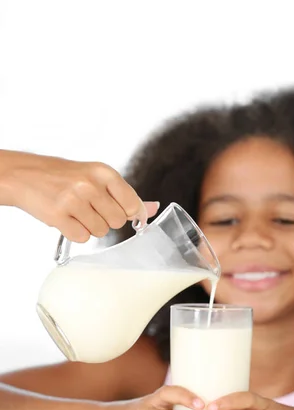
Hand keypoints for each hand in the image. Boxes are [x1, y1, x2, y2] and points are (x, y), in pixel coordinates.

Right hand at [0, 151, 158, 240]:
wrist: (25, 175)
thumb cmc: (64, 177)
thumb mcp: (97, 177)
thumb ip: (125, 195)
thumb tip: (152, 209)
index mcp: (104, 172)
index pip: (133, 204)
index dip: (129, 214)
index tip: (119, 212)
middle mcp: (90, 184)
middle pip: (118, 221)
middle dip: (106, 220)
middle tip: (90, 209)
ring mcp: (74, 200)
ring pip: (101, 232)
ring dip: (90, 227)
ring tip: (77, 212)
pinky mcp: (59, 215)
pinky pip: (82, 237)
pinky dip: (76, 233)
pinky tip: (67, 219)